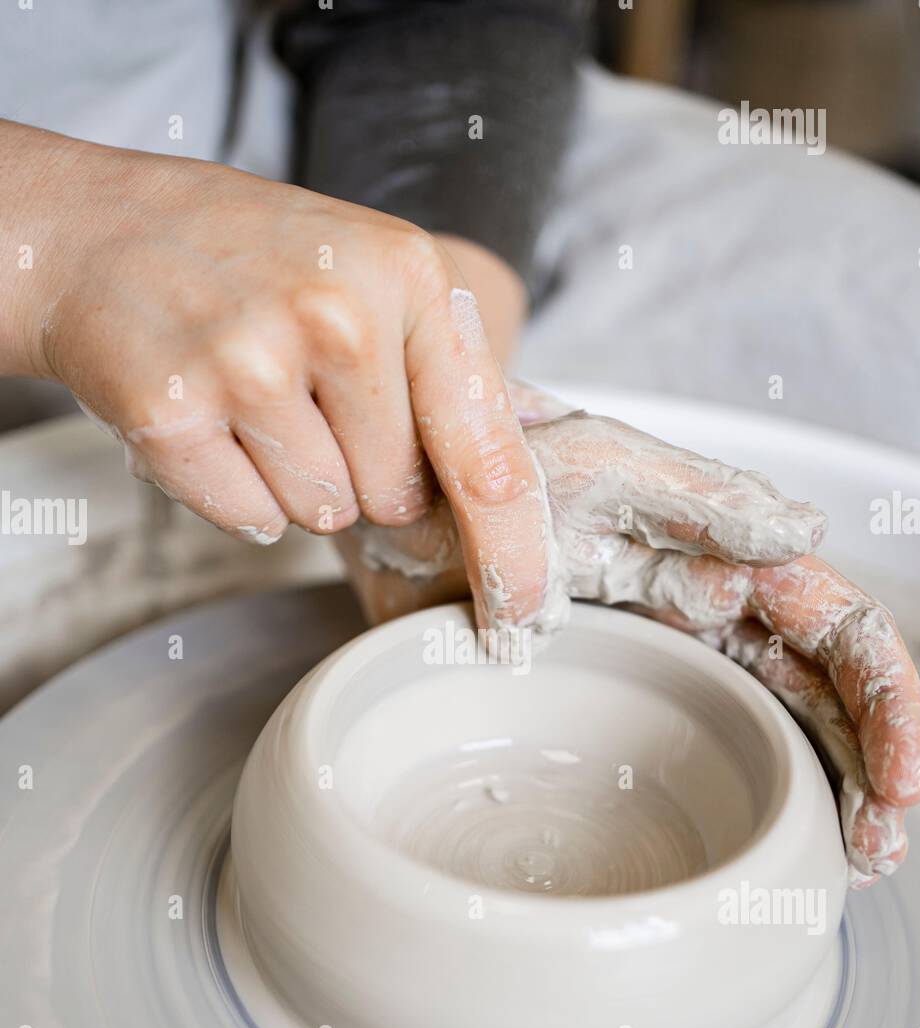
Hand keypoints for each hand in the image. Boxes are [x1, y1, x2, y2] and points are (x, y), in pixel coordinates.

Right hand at [0, 121, 544, 630]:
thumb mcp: (375, 277)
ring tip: (255, 397)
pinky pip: (250, 522)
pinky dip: (233, 492)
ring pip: (322, 516)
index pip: (487, 453)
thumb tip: (500, 511)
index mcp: (409, 277)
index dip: (511, 550)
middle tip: (310, 395)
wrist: (104, 231)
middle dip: (361, 473)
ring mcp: (248, 361)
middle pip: (396, 498)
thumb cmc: (256, 264)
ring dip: (295, 482)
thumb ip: (442, 377)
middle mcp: (336, 314)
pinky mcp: (172, 410)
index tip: (523, 610)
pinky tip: (212, 418)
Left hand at [340, 383, 919, 886]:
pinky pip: (693, 750)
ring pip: (775, 730)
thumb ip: (694, 496)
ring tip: (854, 864)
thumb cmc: (484, 462)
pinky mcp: (610, 700)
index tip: (896, 779)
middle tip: (876, 849)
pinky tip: (771, 849)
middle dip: (869, 770)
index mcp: (723, 555)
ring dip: (825, 796)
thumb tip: (805, 534)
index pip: (838, 629)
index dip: (882, 702)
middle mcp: (709, 614)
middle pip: (823, 696)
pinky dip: (741, 799)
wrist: (387, 497)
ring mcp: (663, 662)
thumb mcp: (587, 463)